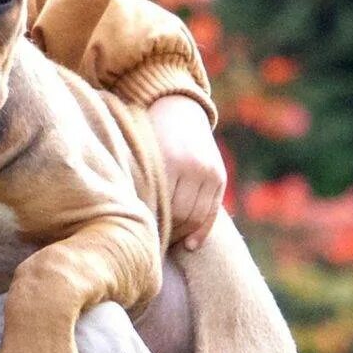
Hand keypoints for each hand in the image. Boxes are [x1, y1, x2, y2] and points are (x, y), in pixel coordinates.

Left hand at [149, 94, 225, 248]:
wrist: (178, 107)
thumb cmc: (148, 134)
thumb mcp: (141, 154)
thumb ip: (140, 183)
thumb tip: (132, 223)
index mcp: (167, 160)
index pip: (158, 207)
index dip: (149, 226)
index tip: (135, 238)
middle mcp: (192, 167)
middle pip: (180, 214)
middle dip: (165, 232)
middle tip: (149, 244)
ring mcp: (209, 172)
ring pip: (196, 216)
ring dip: (182, 234)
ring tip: (165, 242)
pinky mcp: (220, 176)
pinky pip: (213, 212)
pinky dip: (202, 231)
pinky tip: (191, 245)